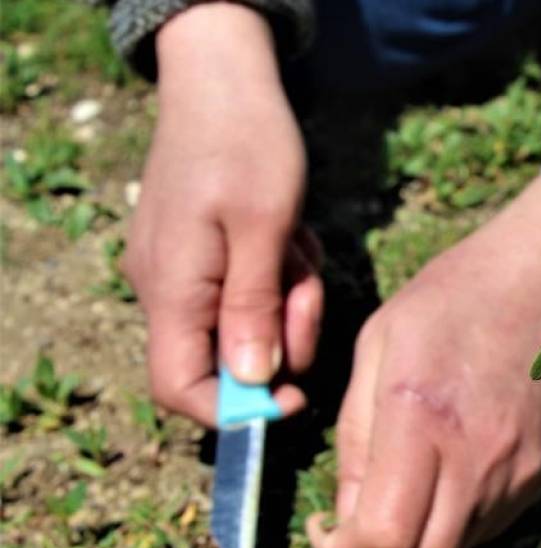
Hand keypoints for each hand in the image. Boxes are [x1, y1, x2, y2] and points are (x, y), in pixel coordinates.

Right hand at [123, 3, 319, 422]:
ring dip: (289, 298)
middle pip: (228, 358)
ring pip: (249, 323)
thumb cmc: (247, 144)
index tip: (293, 398)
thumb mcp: (264, 228)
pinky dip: (280, 274)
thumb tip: (252, 382)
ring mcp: (185, 271)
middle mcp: (168, 288)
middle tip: (307, 285)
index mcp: (174, 288)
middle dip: (282, 335)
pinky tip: (290, 234)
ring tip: (298, 246)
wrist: (225, 80)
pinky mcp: (205, 254)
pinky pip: (249, 290)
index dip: (234, 411)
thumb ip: (254, 308)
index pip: (179, 388)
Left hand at [305, 177, 540, 547]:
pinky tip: (440, 475)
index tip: (325, 526)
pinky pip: (487, 527)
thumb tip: (347, 508)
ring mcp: (518, 472)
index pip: (382, 537)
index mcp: (423, 419)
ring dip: (415, 544)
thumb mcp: (378, 344)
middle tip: (354, 531)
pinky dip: (452, 522)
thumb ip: (356, 434)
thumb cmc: (456, 294)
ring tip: (397, 496)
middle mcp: (478, 459)